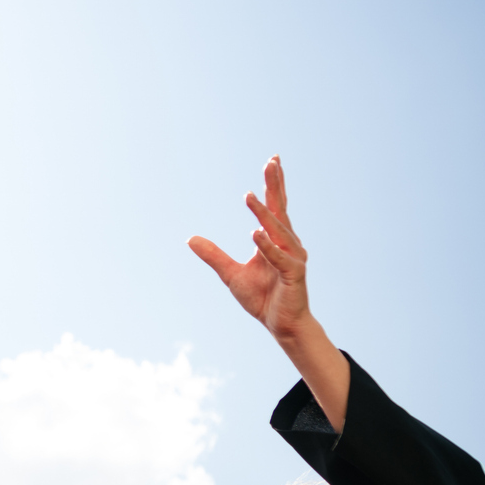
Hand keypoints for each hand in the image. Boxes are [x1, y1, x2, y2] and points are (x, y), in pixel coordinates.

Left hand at [188, 156, 315, 343]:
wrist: (279, 324)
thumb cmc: (262, 297)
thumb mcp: (231, 274)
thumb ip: (213, 256)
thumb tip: (190, 239)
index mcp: (274, 241)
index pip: (273, 208)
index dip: (272, 186)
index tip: (272, 161)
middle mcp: (287, 245)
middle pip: (280, 210)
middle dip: (275, 185)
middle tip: (272, 161)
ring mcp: (292, 258)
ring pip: (277, 231)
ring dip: (263, 214)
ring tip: (249, 196)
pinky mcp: (293, 274)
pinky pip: (279, 258)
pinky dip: (267, 246)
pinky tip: (255, 233)